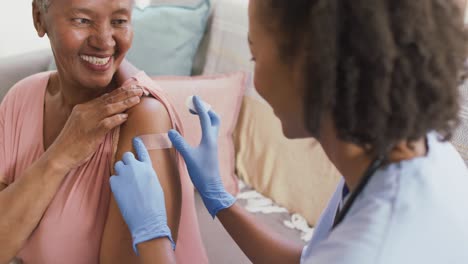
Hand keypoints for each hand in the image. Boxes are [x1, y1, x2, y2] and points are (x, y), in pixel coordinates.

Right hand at [47, 85, 142, 170]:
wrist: (59, 156)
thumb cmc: (73, 143)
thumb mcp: (82, 124)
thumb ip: (94, 116)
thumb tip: (111, 109)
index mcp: (83, 108)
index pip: (105, 97)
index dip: (120, 91)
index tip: (133, 86)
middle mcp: (85, 111)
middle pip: (109, 99)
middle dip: (126, 93)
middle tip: (139, 88)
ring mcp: (88, 121)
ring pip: (109, 108)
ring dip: (125, 103)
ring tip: (138, 99)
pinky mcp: (90, 133)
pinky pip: (106, 123)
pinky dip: (116, 119)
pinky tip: (125, 116)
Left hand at [110, 138, 174, 253]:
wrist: (147, 218)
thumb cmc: (155, 205)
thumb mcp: (155, 185)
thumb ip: (147, 175)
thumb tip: (141, 173)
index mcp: (148, 168)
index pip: (142, 151)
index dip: (138, 145)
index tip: (135, 139)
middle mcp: (136, 167)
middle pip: (126, 155)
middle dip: (127, 161)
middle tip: (128, 171)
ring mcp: (125, 174)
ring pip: (118, 165)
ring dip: (120, 171)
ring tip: (126, 183)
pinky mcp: (115, 183)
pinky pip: (112, 177)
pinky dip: (115, 183)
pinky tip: (121, 191)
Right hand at [169, 96, 235, 217]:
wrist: (212, 188)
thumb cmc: (201, 173)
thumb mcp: (188, 157)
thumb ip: (180, 144)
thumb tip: (171, 131)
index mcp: (209, 139)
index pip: (205, 118)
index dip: (199, 106)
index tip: (194, 97)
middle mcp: (213, 140)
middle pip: (214, 118)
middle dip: (206, 110)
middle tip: (194, 107)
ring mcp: (213, 145)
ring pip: (213, 126)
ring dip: (206, 117)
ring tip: (195, 115)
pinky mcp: (211, 151)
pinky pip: (210, 133)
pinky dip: (205, 126)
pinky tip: (198, 130)